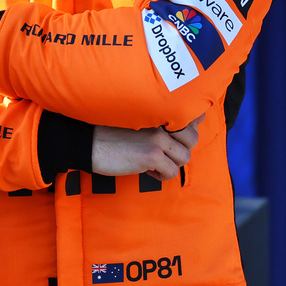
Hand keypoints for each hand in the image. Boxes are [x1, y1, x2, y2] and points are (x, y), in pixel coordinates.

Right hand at [90, 114, 204, 180]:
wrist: (89, 142)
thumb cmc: (111, 133)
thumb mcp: (139, 120)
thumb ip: (163, 119)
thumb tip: (196, 119)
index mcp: (158, 110)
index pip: (191, 117)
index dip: (188, 130)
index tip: (174, 138)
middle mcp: (160, 120)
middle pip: (192, 139)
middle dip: (180, 150)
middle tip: (162, 154)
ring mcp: (157, 137)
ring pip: (185, 157)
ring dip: (171, 164)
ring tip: (153, 163)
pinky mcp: (151, 155)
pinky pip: (171, 172)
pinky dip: (161, 175)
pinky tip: (147, 170)